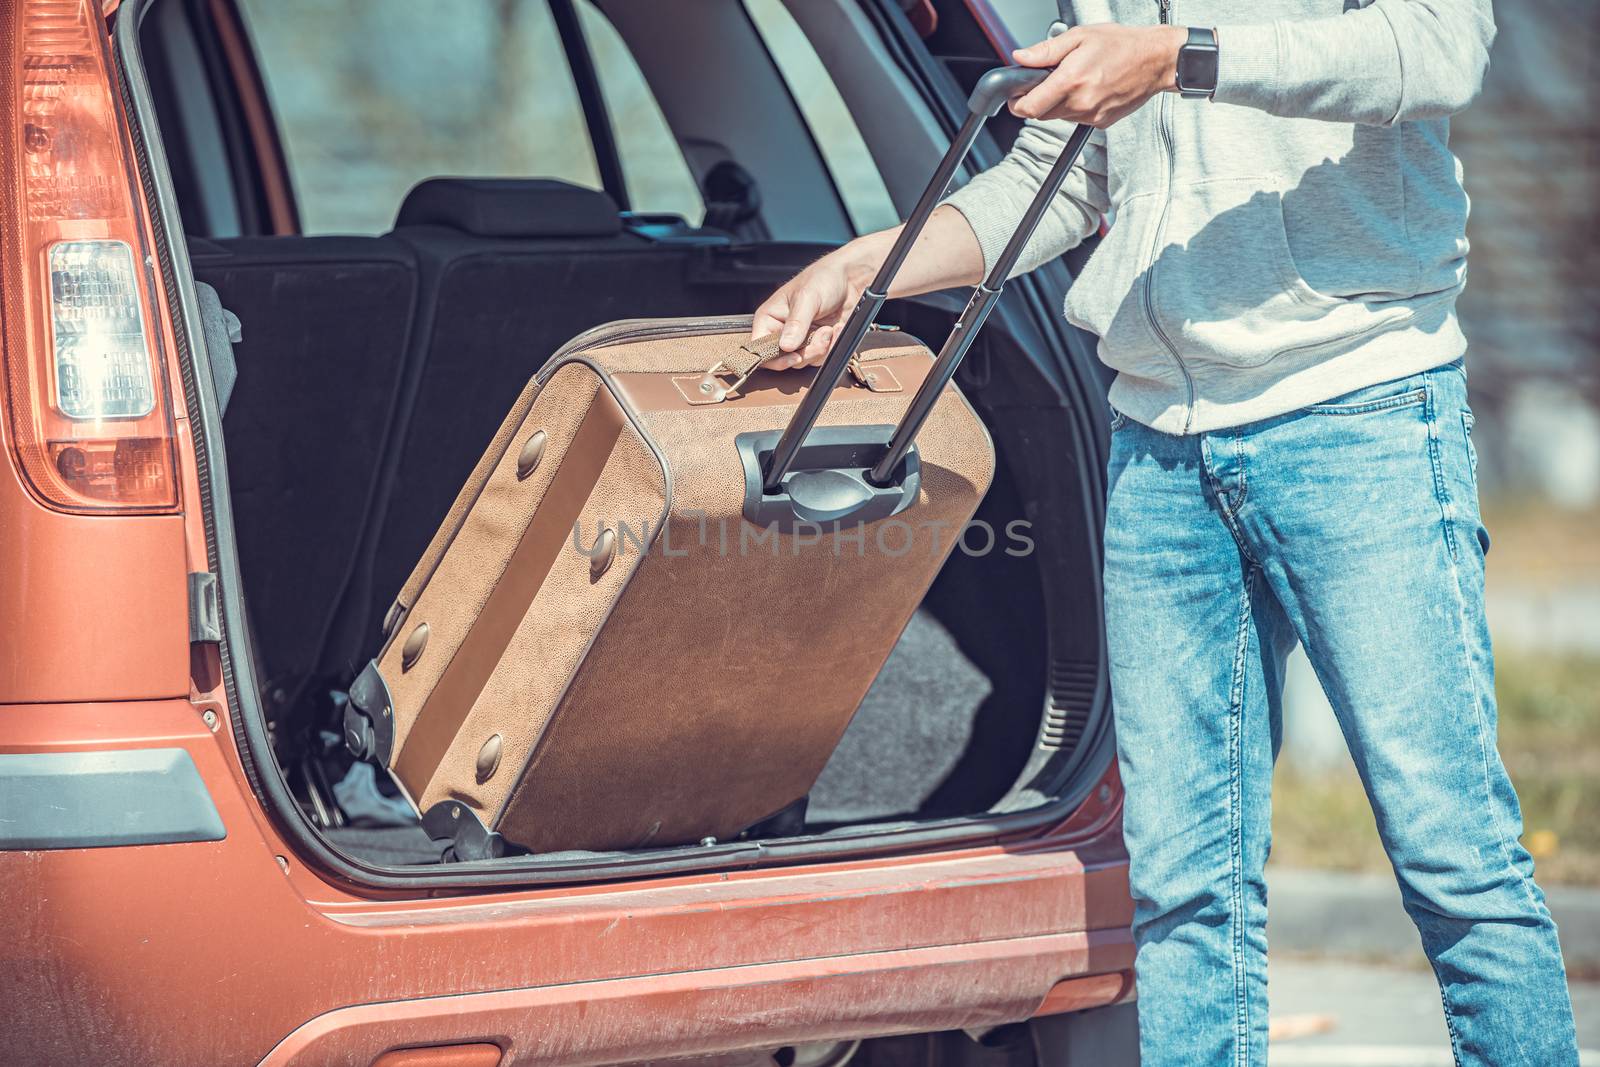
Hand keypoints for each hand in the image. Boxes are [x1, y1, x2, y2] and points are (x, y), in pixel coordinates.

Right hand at [750, 251, 875, 369]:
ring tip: (830, 328)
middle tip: (821, 336)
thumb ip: (796, 323)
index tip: (793, 356)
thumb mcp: (807, 298)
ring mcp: (800, 339)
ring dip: (821, 348)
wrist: (851, 279)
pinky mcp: (817, 344)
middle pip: (784, 359)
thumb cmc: (823, 278)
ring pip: (804, 361)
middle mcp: (781, 331)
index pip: (760, 347)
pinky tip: (836, 329)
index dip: (773, 358)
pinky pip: (820, 358)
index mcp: (769, 318)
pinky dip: (831, 347)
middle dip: (806, 352)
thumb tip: (785, 346)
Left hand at [1008, 24, 1185, 127]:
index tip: (1016, 95)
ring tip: (1075, 80)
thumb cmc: (1122, 45)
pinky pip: (1077, 119)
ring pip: (1059, 117)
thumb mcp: (1079, 37)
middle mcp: (1080, 103)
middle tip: (1048, 80)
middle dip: (1038, 99)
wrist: (1155, 60)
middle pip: (1041, 114)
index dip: (1017, 103)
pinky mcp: (1101, 123)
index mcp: (1071, 81)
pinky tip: (1089, 88)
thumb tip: (1021, 58)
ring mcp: (1091, 116)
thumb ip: (1046, 51)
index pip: (1029, 107)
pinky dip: (1076, 107)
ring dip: (1058, 103)